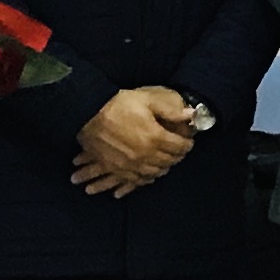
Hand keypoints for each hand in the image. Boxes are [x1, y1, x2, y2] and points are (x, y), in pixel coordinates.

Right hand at [68, 86, 199, 198]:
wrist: (88, 113)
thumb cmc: (118, 104)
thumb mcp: (147, 100)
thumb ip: (171, 110)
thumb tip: (191, 115)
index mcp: (155, 137)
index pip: (180, 147)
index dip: (187, 143)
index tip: (188, 140)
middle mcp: (145, 155)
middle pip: (169, 161)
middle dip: (177, 155)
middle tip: (179, 150)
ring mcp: (131, 165)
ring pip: (155, 172)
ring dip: (164, 167)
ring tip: (166, 160)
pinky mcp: (118, 169)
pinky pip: (138, 180)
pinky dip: (147, 177)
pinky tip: (150, 173)